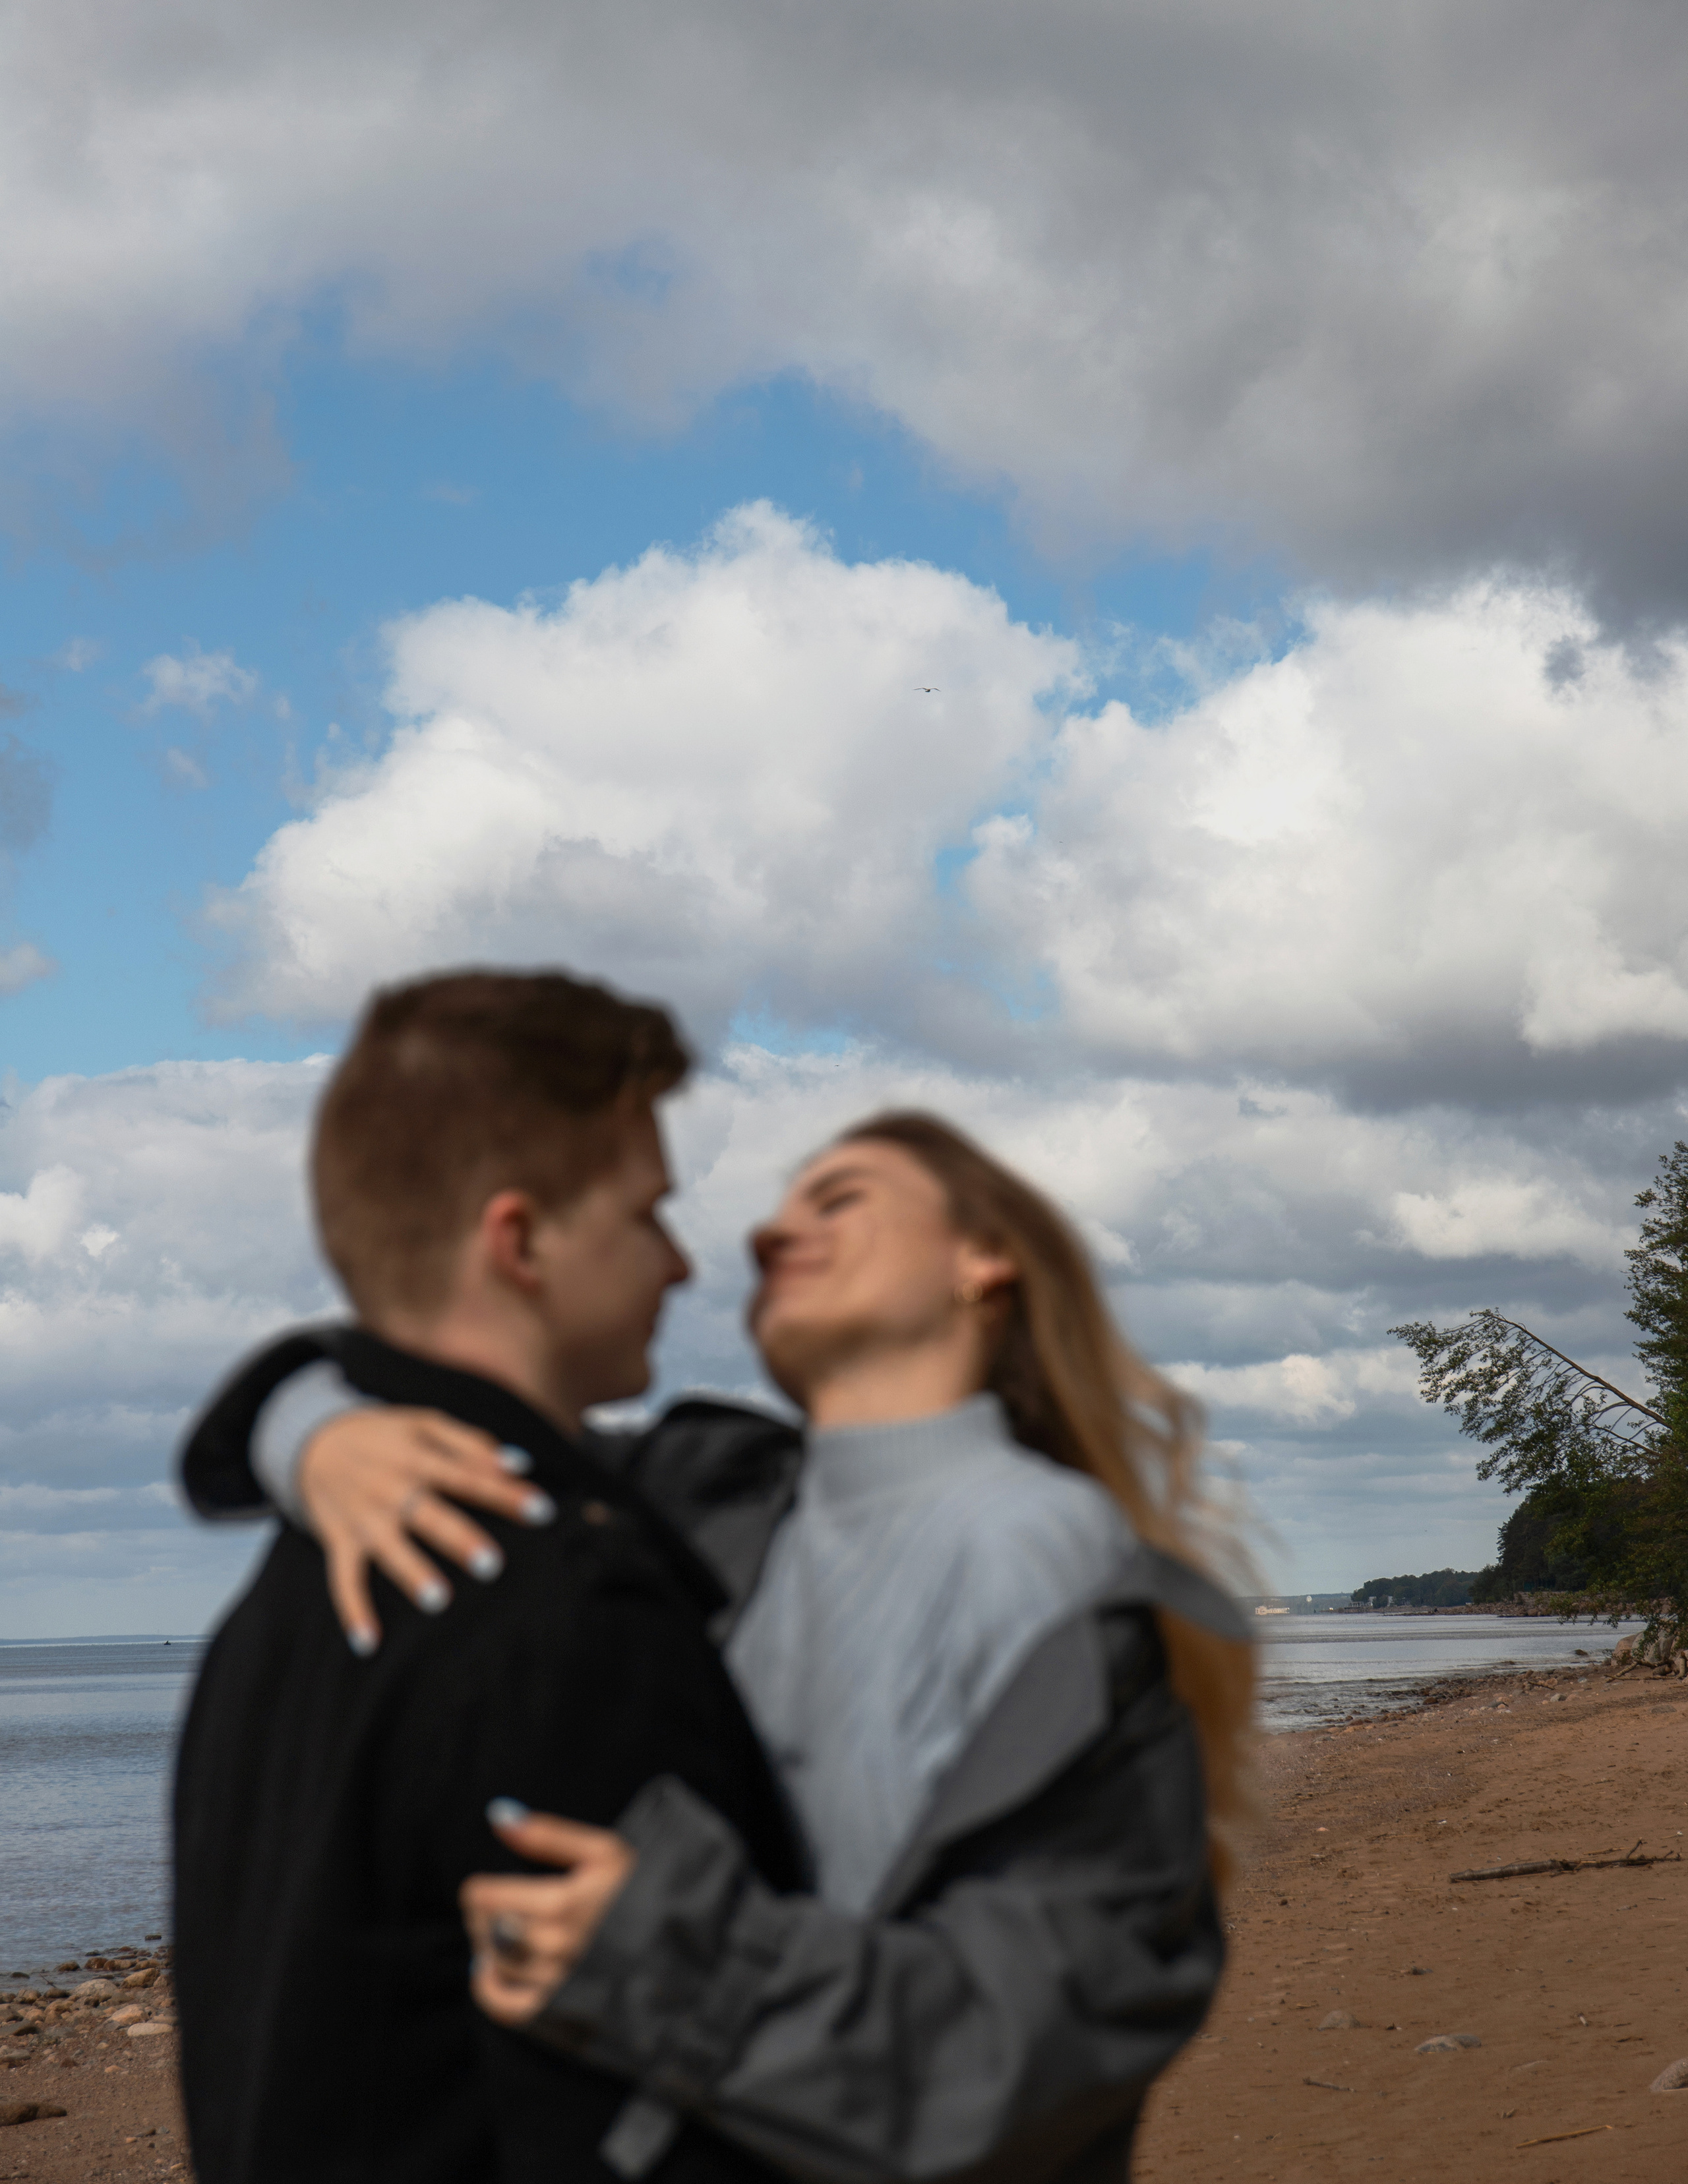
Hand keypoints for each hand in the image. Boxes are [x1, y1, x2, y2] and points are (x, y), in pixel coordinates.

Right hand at [299, 1408, 555, 1652]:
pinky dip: (353, 1610)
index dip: (505, 1492)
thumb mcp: (424, 1422)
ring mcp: (364, 1517)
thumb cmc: (385, 1435)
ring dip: (412, 1574)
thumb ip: (472, 1442)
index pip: (468, 1475)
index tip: (543, 1511)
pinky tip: (369, 1643)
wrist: (312, 1440)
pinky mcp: (339, 1541)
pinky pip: (343, 1579)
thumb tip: (519, 1463)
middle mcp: (391, 1488)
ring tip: (439, 1601)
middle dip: (458, 1539)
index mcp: (417, 1456)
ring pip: (389, 1549)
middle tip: (492, 1565)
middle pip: (430, 1515)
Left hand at [463, 1802, 636, 2024]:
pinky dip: (488, 1989)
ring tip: (508, 1932)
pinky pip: (505, 2007)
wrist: (680, 1947)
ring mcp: (554, 1984)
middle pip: (486, 1929)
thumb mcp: (603, 1851)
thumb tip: (498, 1816)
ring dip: (491, 1945)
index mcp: (561, 1905)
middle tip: (502, 1907)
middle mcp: (553, 1948)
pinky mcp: (559, 2012)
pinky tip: (490, 1971)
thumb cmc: (644, 1891)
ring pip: (495, 1962)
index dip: (481, 1889)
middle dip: (486, 1915)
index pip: (485, 1898)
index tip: (489, 1886)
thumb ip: (548, 1835)